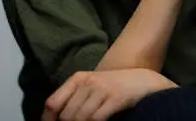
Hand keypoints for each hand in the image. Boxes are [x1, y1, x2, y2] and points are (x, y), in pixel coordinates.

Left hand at [42, 68, 175, 120]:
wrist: (143, 80)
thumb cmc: (114, 87)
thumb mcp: (91, 87)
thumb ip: (74, 100)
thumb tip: (56, 119)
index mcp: (77, 79)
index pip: (52, 103)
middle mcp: (87, 82)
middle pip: (65, 114)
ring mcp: (102, 89)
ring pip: (79, 118)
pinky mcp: (116, 98)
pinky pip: (96, 119)